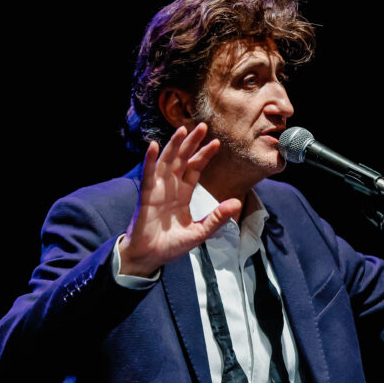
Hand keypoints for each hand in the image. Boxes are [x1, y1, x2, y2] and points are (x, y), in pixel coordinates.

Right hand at [118, 123, 241, 276]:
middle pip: (182, 159)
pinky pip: (149, 174)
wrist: (150, 257)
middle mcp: (171, 187)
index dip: (204, 155)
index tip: (216, 142)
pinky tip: (155, 146)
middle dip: (192, 143)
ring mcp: (158, 189)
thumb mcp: (200, 232)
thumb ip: (217, 218)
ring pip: (167, 162)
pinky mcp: (146, 195)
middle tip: (203, 125)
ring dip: (174, 145)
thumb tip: (236, 202)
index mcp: (183, 194)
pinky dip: (151, 159)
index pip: (195, 169)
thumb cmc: (172, 245)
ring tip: (182, 129)